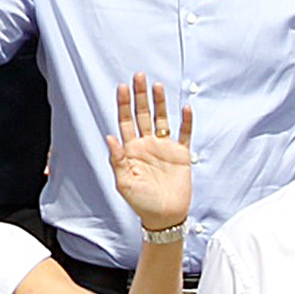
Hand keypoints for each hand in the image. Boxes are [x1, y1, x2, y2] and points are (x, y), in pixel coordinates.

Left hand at [105, 74, 194, 233]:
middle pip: (143, 114)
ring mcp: (165, 148)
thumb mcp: (124, 183)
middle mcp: (147, 145)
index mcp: (131, 150)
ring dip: (160, 103)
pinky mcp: (181, 155)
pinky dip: (186, 121)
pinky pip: (184, 134)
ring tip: (157, 86)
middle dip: (140, 96)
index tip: (122, 87)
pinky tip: (185, 108)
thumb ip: (117, 160)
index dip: (124, 104)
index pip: (125, 121)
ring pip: (162, 119)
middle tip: (139, 76)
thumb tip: (109, 137)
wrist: (165, 217)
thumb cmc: (142, 202)